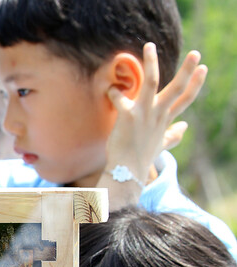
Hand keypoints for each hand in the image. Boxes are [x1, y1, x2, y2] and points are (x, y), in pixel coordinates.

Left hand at [102, 43, 206, 209]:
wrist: (127, 172)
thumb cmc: (141, 158)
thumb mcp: (161, 145)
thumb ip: (173, 135)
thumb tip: (184, 127)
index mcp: (166, 120)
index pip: (185, 99)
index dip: (196, 84)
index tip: (203, 68)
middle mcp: (158, 115)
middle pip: (177, 88)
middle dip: (187, 70)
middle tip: (195, 53)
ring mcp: (145, 114)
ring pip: (152, 83)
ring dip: (151, 63)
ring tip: (149, 46)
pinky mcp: (128, 116)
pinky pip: (121, 97)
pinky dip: (115, 92)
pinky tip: (110, 88)